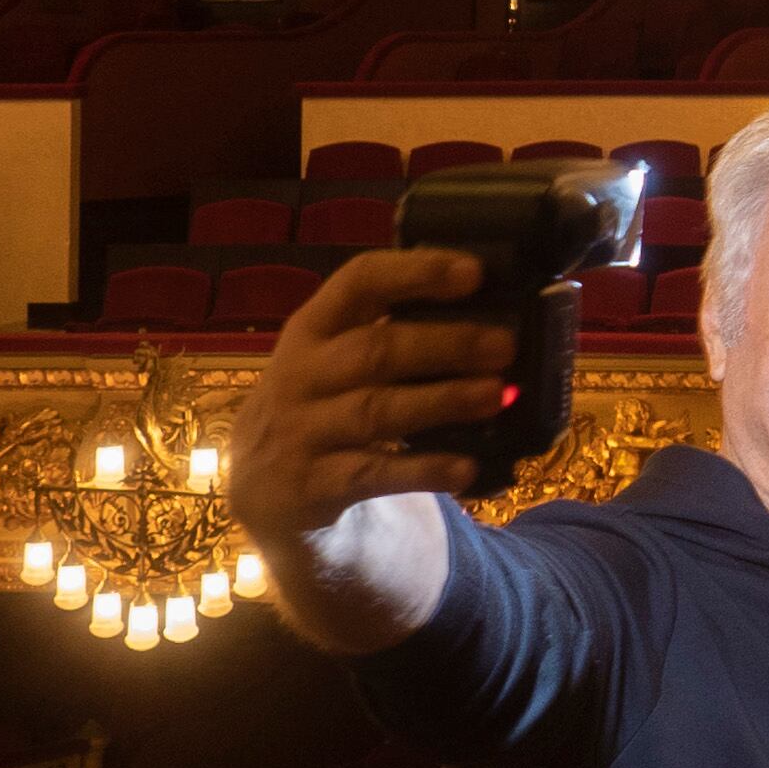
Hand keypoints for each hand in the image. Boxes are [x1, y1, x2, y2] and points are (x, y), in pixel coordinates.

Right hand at [224, 247, 516, 538]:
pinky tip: (466, 468)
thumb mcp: (332, 366)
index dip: (415, 272)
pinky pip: (373, 474)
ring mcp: (298, 432)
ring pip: (375, 410)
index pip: (358, 282)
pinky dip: (423, 469)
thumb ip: (385, 339)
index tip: (474, 273)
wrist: (262, 495)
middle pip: (374, 350)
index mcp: (310, 330)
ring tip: (497, 395)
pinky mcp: (309, 485)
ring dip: (442, 400)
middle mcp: (299, 375)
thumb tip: (487, 322)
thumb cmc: (320, 413)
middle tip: (505, 346)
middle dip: (445, 344)